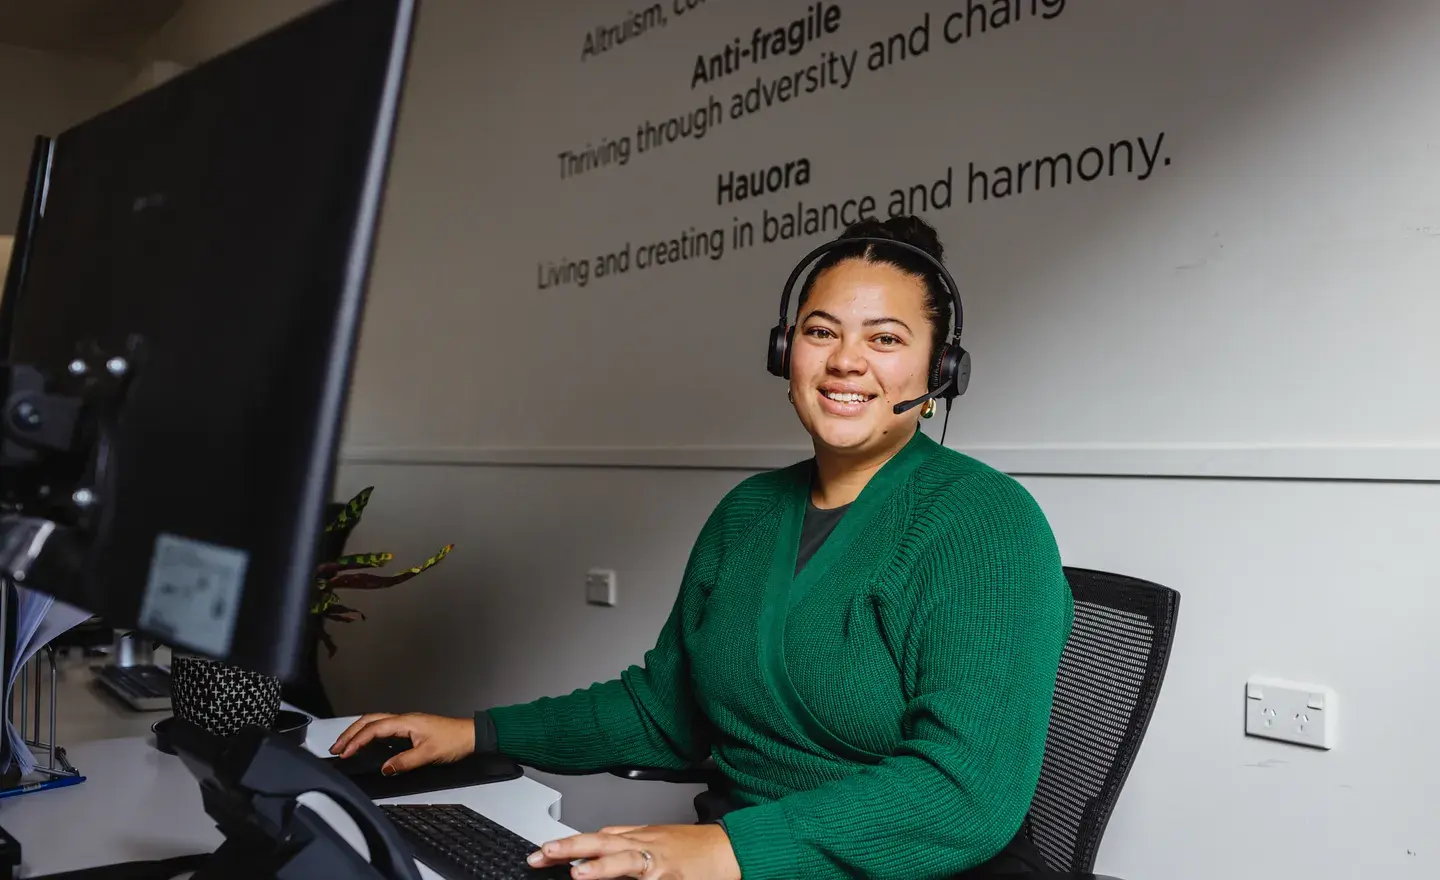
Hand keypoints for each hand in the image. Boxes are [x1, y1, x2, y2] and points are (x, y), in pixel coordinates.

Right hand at [328, 712, 473, 774]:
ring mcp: (406, 723)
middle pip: (369, 720)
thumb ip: (404, 762)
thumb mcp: (428, 754)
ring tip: (345, 744)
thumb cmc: (453, 740)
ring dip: (358, 732)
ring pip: (375, 722)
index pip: (374, 728)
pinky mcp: (410, 728)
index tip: (344, 752)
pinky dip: (369, 733)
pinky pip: (384, 727)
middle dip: (350, 733)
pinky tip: (366, 743)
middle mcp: (404, 719)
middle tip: (336, 747)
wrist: (471, 735)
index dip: (356, 740)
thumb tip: (385, 768)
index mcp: (405, 722)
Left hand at [526, 824, 740, 879]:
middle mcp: (644, 845)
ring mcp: (658, 863)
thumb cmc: (694, 846)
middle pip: (603, 841)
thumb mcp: (655, 836)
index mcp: (637, 835)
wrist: (729, 849)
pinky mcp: (673, 878)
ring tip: (577, 873)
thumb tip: (595, 844)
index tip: (542, 852)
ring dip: (601, 866)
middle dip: (571, 848)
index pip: (595, 837)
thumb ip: (625, 839)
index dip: (567, 844)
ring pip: (625, 860)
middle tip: (544, 853)